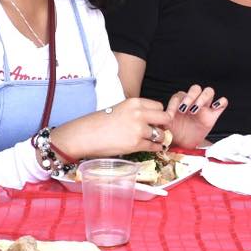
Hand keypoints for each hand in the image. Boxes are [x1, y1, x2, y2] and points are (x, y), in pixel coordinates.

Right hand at [51, 97, 171, 160]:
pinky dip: (155, 148)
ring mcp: (138, 129)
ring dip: (159, 138)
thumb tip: (151, 119)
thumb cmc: (99, 123)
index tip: (156, 120)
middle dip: (164, 125)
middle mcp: (139, 114)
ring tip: (152, 140)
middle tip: (159, 130)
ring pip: (161, 134)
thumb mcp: (120, 109)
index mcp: (134, 102)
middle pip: (165, 118)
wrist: (85, 135)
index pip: (158, 106)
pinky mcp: (136, 144)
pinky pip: (154, 146)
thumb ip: (136, 111)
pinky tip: (152, 147)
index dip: (158, 114)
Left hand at [165, 84, 227, 149]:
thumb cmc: (175, 134)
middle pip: (196, 88)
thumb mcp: (166, 126)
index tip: (171, 115)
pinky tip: (214, 107)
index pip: (179, 95)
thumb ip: (163, 119)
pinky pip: (223, 102)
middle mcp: (193, 102)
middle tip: (185, 109)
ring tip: (196, 110)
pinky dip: (220, 102)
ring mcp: (205, 108)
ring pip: (209, 91)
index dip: (175, 103)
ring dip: (202, 98)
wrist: (184, 146)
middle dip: (190, 96)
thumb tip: (162, 116)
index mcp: (181, 102)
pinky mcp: (214, 115)